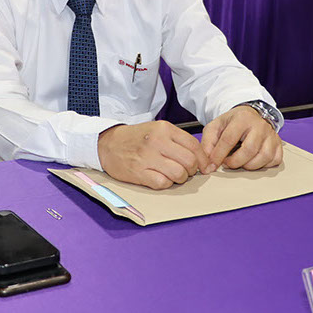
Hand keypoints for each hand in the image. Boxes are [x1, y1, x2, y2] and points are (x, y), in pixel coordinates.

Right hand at [97, 121, 211, 190]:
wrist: (108, 144)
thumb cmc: (136, 138)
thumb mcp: (158, 130)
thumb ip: (178, 141)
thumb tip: (200, 158)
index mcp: (164, 129)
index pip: (194, 146)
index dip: (203, 159)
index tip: (204, 167)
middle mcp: (157, 141)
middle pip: (189, 161)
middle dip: (192, 170)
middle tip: (186, 171)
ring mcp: (147, 157)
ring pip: (179, 174)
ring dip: (180, 178)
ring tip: (173, 175)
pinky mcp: (139, 172)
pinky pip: (163, 183)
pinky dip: (166, 183)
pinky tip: (160, 178)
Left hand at [201, 105, 282, 171]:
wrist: (250, 116)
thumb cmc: (232, 123)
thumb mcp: (215, 127)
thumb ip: (208, 143)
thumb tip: (208, 163)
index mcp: (242, 118)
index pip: (229, 139)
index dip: (219, 155)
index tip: (212, 165)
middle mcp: (260, 125)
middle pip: (249, 150)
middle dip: (235, 162)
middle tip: (228, 163)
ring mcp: (271, 135)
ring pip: (264, 156)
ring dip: (250, 165)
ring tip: (241, 162)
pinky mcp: (278, 144)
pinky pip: (275, 160)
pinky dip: (264, 165)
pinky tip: (254, 161)